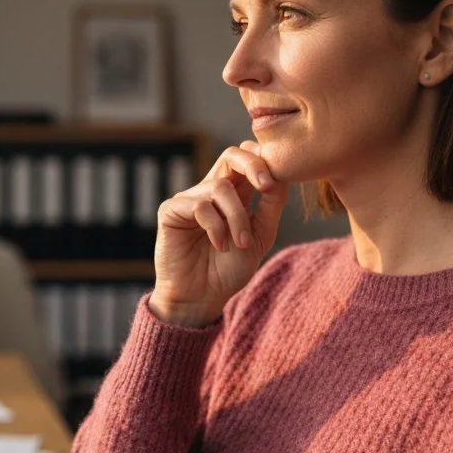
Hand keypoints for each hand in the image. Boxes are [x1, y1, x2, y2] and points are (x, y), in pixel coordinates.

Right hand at [150, 141, 288, 326]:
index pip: (247, 159)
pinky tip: (220, 246)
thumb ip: (271, 207)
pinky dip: (216, 227)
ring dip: (237, 216)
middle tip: (266, 186)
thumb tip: (282, 176)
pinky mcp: (171, 211)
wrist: (201, 298)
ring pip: (220, 187)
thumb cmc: (228, 270)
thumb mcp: (260, 237)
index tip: (280, 178)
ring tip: (240, 243)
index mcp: (234, 195)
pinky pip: (199, 206)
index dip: (264, 160)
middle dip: (253, 165)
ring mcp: (190, 199)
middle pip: (231, 155)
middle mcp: (211, 191)